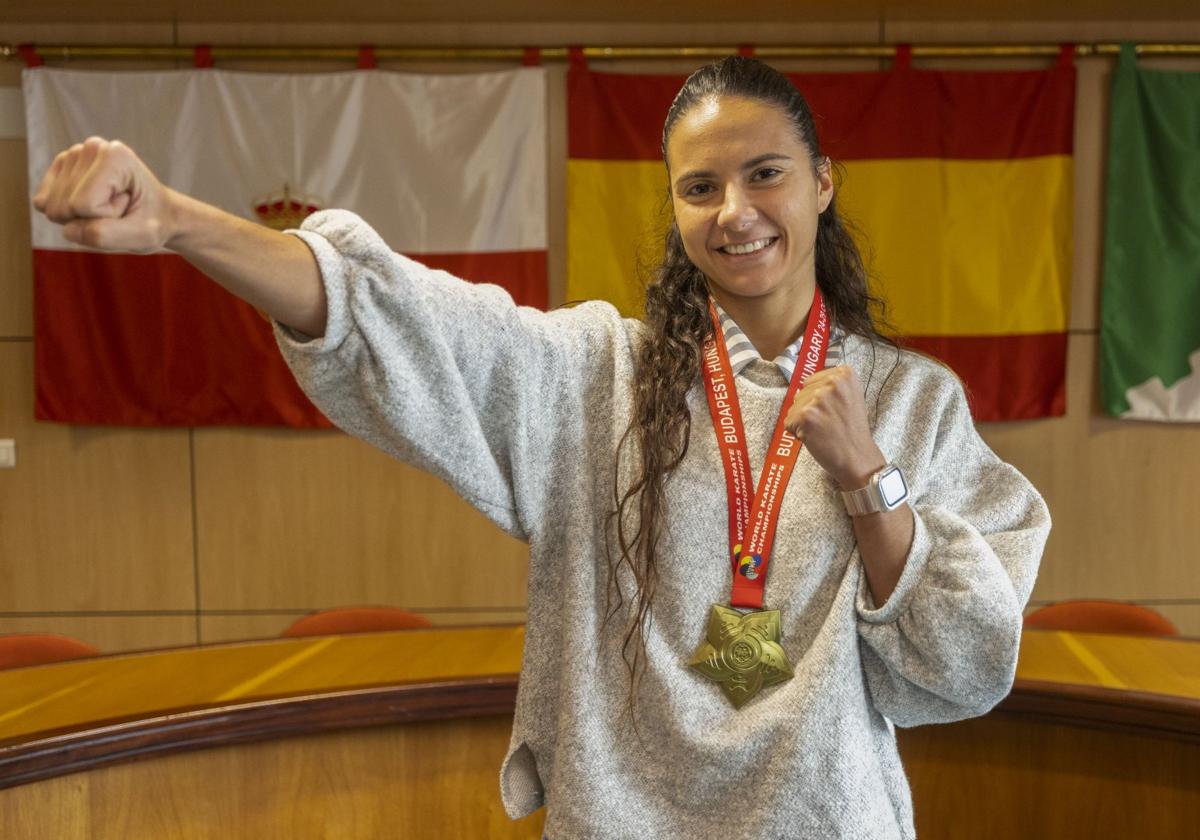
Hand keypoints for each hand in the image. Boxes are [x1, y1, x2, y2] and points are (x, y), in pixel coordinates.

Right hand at [32, 137, 175, 253]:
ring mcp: (73, 155)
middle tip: (120, 208)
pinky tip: (92, 203)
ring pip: (53, 208)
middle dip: (93, 218)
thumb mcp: (143, 236)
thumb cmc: (154, 222)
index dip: (107, 218)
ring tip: (110, 205)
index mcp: (115, 156)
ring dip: (82, 216)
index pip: (84, 205)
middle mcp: (91, 147)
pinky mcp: (60, 168)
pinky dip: (67, 214)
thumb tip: (68, 230)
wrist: (158, 212)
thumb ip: (107, 235)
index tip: (129, 207)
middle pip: (66, 206)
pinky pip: (43, 204)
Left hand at [784, 365, 885, 489]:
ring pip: (793, 408)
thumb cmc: (852, 431)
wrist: (858, 457)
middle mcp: (832, 382)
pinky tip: (815, 437)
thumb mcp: (850, 397)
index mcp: (844, 374)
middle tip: (828, 423)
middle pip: (801, 393)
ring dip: (802, 421)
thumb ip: (831, 386)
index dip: (817, 399)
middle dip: (809, 409)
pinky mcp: (806, 415)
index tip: (832, 411)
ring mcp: (819, 398)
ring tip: (823, 430)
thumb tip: (803, 386)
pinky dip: (797, 433)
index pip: (811, 381)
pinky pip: (789, 422)